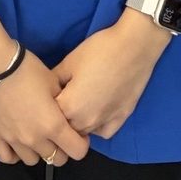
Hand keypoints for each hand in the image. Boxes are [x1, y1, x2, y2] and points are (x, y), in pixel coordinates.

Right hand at [0, 49, 91, 167]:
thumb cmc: (28, 70)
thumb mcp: (54, 82)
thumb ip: (63, 102)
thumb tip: (66, 111)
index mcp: (54, 125)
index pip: (77, 151)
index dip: (82, 144)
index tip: (78, 133)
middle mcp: (35, 139)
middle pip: (55, 159)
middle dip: (61, 149)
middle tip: (57, 134)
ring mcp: (14, 141)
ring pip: (32, 161)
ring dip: (38, 151)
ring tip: (36, 136)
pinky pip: (7, 158)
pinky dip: (15, 154)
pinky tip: (17, 143)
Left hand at [53, 11, 169, 140]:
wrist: (134, 46)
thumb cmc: (99, 51)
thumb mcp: (69, 61)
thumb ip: (54, 80)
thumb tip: (46, 89)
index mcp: (69, 107)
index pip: (49, 117)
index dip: (46, 106)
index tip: (47, 95)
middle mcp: (86, 121)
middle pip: (65, 129)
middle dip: (61, 117)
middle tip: (64, 97)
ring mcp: (105, 122)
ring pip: (84, 133)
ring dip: (78, 123)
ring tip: (79, 103)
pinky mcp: (122, 119)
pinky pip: (103, 132)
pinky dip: (97, 126)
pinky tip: (96, 111)